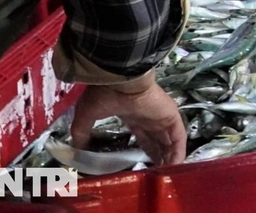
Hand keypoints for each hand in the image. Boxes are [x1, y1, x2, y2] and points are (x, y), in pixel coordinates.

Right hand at [70, 75, 186, 166]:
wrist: (120, 79)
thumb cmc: (105, 94)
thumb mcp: (87, 115)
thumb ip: (82, 132)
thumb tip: (77, 147)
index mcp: (133, 114)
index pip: (142, 135)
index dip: (143, 150)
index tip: (140, 166)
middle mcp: (149, 116)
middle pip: (157, 141)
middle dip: (157, 158)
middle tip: (156, 176)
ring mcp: (162, 117)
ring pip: (169, 141)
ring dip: (169, 158)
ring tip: (166, 175)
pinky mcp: (171, 117)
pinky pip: (178, 138)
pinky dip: (178, 152)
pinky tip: (175, 166)